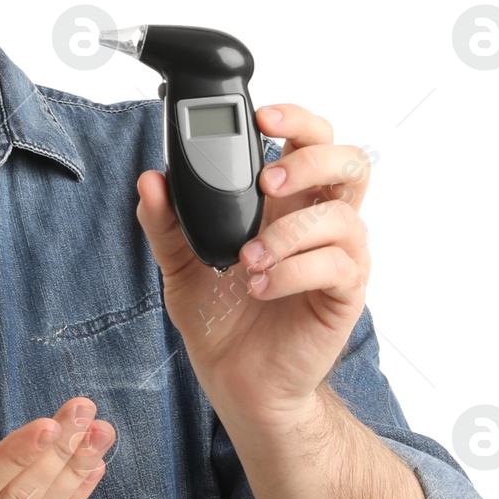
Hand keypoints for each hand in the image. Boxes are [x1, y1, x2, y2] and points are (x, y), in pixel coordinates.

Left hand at [133, 102, 371, 429]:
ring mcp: (337, 256)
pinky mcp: (344, 292)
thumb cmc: (221, 317)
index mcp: (283, 203)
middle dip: (311, 159)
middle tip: (267, 182)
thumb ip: (165, 223)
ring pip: (343, 215)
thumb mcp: (179, 265)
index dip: (296, 119)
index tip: (263, 116)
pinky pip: (336, 265)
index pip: (309, 141)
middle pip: (349, 161)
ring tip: (248, 258)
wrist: (239, 382)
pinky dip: (293, 271)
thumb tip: (149, 181)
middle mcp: (316, 221)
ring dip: (289, 232)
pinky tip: (261, 286)